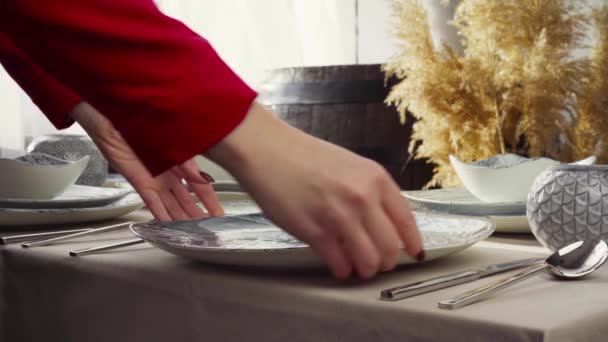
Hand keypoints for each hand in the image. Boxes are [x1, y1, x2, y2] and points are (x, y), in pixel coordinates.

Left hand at [70, 101, 223, 220]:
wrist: (116, 115)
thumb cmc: (143, 120)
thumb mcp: (176, 142)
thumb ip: (189, 163)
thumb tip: (203, 179)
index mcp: (180, 161)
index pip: (199, 186)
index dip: (209, 200)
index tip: (218, 212)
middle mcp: (168, 172)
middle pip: (185, 199)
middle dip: (196, 214)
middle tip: (206, 228)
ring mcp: (154, 178)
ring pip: (170, 204)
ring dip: (179, 218)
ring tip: (190, 232)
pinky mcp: (138, 181)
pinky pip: (151, 201)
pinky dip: (159, 213)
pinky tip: (167, 223)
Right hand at [207, 102, 423, 278]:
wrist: (268, 151)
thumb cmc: (305, 157)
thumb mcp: (350, 166)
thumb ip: (370, 192)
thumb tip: (385, 225)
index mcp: (375, 178)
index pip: (406, 220)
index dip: (412, 243)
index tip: (414, 254)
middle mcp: (362, 198)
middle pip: (390, 247)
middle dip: (385, 261)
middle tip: (377, 263)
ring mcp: (339, 216)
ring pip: (368, 261)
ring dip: (364, 269)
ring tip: (357, 266)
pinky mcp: (315, 232)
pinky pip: (340, 264)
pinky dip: (341, 270)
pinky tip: (337, 264)